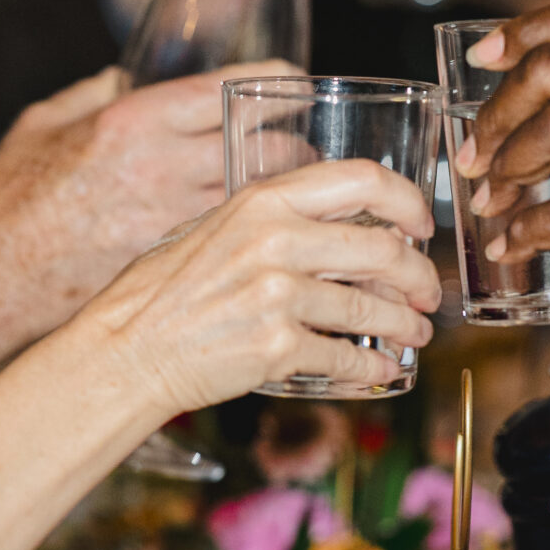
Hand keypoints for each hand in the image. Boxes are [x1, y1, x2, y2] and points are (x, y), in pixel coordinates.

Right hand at [0, 57, 301, 369]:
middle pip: (269, 148)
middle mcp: (165, 168)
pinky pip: (244, 254)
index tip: (301, 84)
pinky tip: (284, 252)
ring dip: (298, 204)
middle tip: (315, 146)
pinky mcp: (177, 270)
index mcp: (137, 121)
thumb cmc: (11, 199)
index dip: (280, 84)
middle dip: (304, 147)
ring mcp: (174, 222)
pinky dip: (271, 250)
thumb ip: (93, 92)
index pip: (233, 89)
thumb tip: (128, 70)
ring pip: (270, 206)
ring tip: (315, 205)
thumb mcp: (45, 123)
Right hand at [73, 155, 441, 419]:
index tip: (420, 222)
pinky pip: (346, 356)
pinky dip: (372, 367)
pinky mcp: (276, 347)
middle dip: (418, 275)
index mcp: (262, 201)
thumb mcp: (212, 227)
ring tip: (414, 334)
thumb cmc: (160, 291)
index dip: (406, 200)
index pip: (361, 178)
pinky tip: (380, 370)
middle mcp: (276, 241)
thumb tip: (333, 219)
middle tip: (426, 292)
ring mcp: (278, 295)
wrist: (124, 350)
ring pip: (371, 308)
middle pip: (382, 248)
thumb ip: (269, 216)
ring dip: (405, 325)